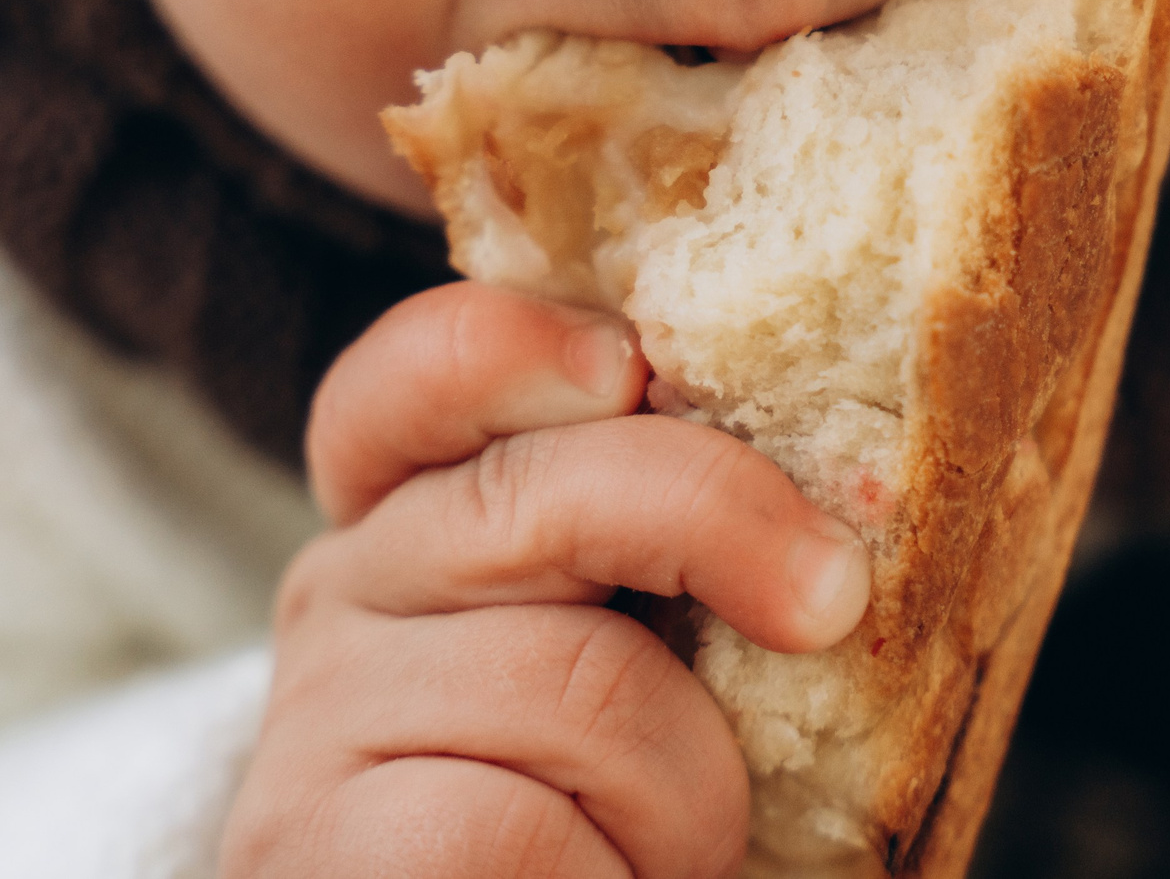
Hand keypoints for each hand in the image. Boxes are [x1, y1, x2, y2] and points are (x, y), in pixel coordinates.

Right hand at [218, 282, 871, 878]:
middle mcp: (349, 586)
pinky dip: (606, 872)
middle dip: (719, 521)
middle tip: (830, 596)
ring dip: (690, 782)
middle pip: (538, 493)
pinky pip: (511, 824)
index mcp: (421, 511)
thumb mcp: (647, 635)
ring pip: (575, 679)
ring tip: (671, 846)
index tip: (624, 367)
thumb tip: (850, 468)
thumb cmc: (616, 802)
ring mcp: (320, 715)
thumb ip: (673, 535)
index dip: (514, 343)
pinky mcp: (319, 840)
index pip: (423, 375)